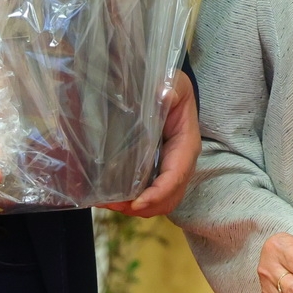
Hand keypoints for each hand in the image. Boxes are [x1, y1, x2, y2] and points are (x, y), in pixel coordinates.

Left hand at [103, 72, 198, 218]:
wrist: (171, 91)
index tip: (137, 202)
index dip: (158, 193)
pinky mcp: (158, 172)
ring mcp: (170, 171)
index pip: (176, 177)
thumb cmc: (172, 88)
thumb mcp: (173, 83)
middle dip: (143, 207)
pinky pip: (149, 195)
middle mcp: (181, 163)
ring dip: (135, 208)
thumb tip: (164, 95)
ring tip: (107, 204)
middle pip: (169, 198)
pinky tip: (110, 197)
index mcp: (186, 145)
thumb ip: (170, 89)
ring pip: (160, 202)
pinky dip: (132, 202)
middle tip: (112, 205)